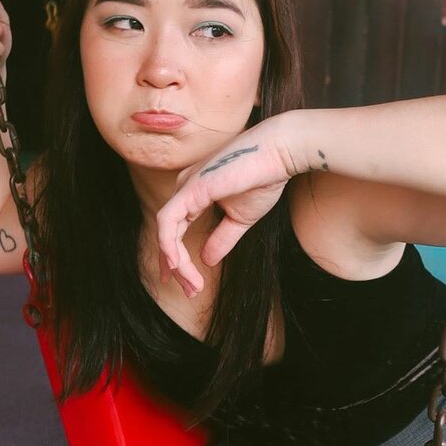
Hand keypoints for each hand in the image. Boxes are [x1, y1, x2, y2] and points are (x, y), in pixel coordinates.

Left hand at [156, 118, 298, 296]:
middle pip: (168, 232)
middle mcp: (185, 188)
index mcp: (194, 192)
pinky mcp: (190, 188)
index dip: (177, 257)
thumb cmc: (263, 178)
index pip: (176, 228)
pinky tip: (178, 266)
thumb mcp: (240, 219)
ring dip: (175, 262)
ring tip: (191, 284)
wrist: (279, 154)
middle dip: (174, 266)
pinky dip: (169, 246)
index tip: (187, 283)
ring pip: (166, 231)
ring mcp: (185, 187)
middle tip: (188, 290)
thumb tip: (207, 261)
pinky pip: (168, 222)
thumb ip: (221, 239)